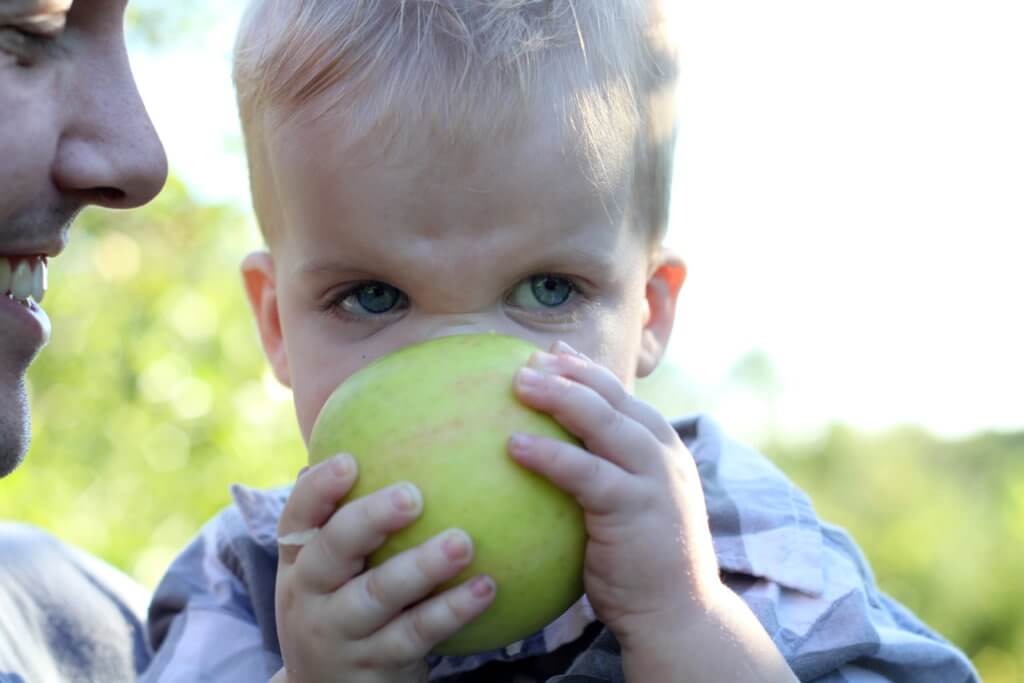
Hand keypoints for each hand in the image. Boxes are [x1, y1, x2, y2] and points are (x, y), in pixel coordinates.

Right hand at [274, 455, 496, 682]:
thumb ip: (358, 518)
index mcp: (300, 560)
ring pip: (378, 595)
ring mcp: (338, 633)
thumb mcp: (337, 571)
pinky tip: (487, 587)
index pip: (296, 517)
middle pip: (331, 551)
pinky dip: (452, 610)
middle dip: (369, 520)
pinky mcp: (373, 666)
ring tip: (463, 541)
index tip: (348, 461)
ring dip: (422, 566)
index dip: (318, 489)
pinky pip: (417, 634)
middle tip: (414, 495)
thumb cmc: (345, 610)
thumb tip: (411, 434)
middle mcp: (309, 594)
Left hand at [510, 342, 795, 681]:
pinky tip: (514, 444)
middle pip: (612, 397)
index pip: (621, 395)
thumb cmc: (640, 562)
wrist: (679, 615)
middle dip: (569, 372)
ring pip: (604, 422)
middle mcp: (662, 453)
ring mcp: (654, 479)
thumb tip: (549, 451)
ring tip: (519, 383)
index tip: (550, 353)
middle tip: (527, 361)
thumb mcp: (628, 505)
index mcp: (661, 447)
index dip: (585, 369)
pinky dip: (550, 454)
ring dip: (560, 397)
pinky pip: (586, 473)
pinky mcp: (636, 508)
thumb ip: (602, 473)